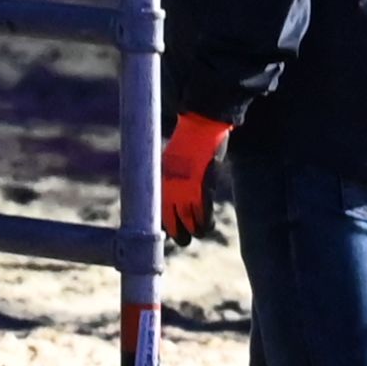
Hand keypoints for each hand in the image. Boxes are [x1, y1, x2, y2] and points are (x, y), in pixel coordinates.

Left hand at [159, 111, 233, 244]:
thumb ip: (168, 178)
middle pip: (172, 223)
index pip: (158, 214)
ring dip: (196, 231)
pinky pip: (204, 214)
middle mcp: (170, 191)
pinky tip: (208, 225)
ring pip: (190, 223)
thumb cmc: (187, 141)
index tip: (167, 232)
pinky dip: (207, 222)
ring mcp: (186, 191)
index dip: (164, 226)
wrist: (199, 127)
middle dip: (179, 235)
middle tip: (184, 238)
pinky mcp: (203, 189)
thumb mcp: (168, 161)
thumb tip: (169, 191)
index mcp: (160, 184)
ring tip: (201, 231)